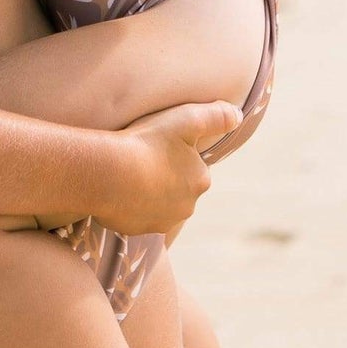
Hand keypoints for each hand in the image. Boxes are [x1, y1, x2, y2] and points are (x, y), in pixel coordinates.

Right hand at [92, 100, 241, 237]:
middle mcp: (187, 207)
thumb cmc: (147, 142)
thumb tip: (239, 117)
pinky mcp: (137, 231)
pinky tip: (118, 190)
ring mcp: (161, 222)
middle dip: (164, 177)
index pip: (194, 167)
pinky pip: (137, 216)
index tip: (158, 145)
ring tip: (128, 174)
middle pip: (178, 188)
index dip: (176, 154)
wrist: (108, 174)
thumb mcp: (187, 119)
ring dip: (148, 193)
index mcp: (200, 181)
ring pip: (159, 204)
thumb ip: (217, 116)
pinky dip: (131, 206)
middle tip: (142, 158)